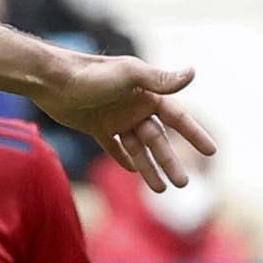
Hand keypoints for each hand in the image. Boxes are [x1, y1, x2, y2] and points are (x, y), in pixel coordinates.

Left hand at [30, 54, 215, 191]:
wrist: (50, 80)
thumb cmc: (90, 74)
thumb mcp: (127, 75)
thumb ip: (158, 79)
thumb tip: (193, 72)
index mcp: (146, 93)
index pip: (177, 117)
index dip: (193, 134)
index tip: (211, 152)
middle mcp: (133, 106)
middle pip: (157, 139)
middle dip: (170, 161)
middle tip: (183, 184)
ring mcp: (115, 117)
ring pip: (138, 147)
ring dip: (149, 167)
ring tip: (161, 190)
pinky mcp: (95, 126)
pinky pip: (114, 146)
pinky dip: (123, 157)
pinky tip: (132, 171)